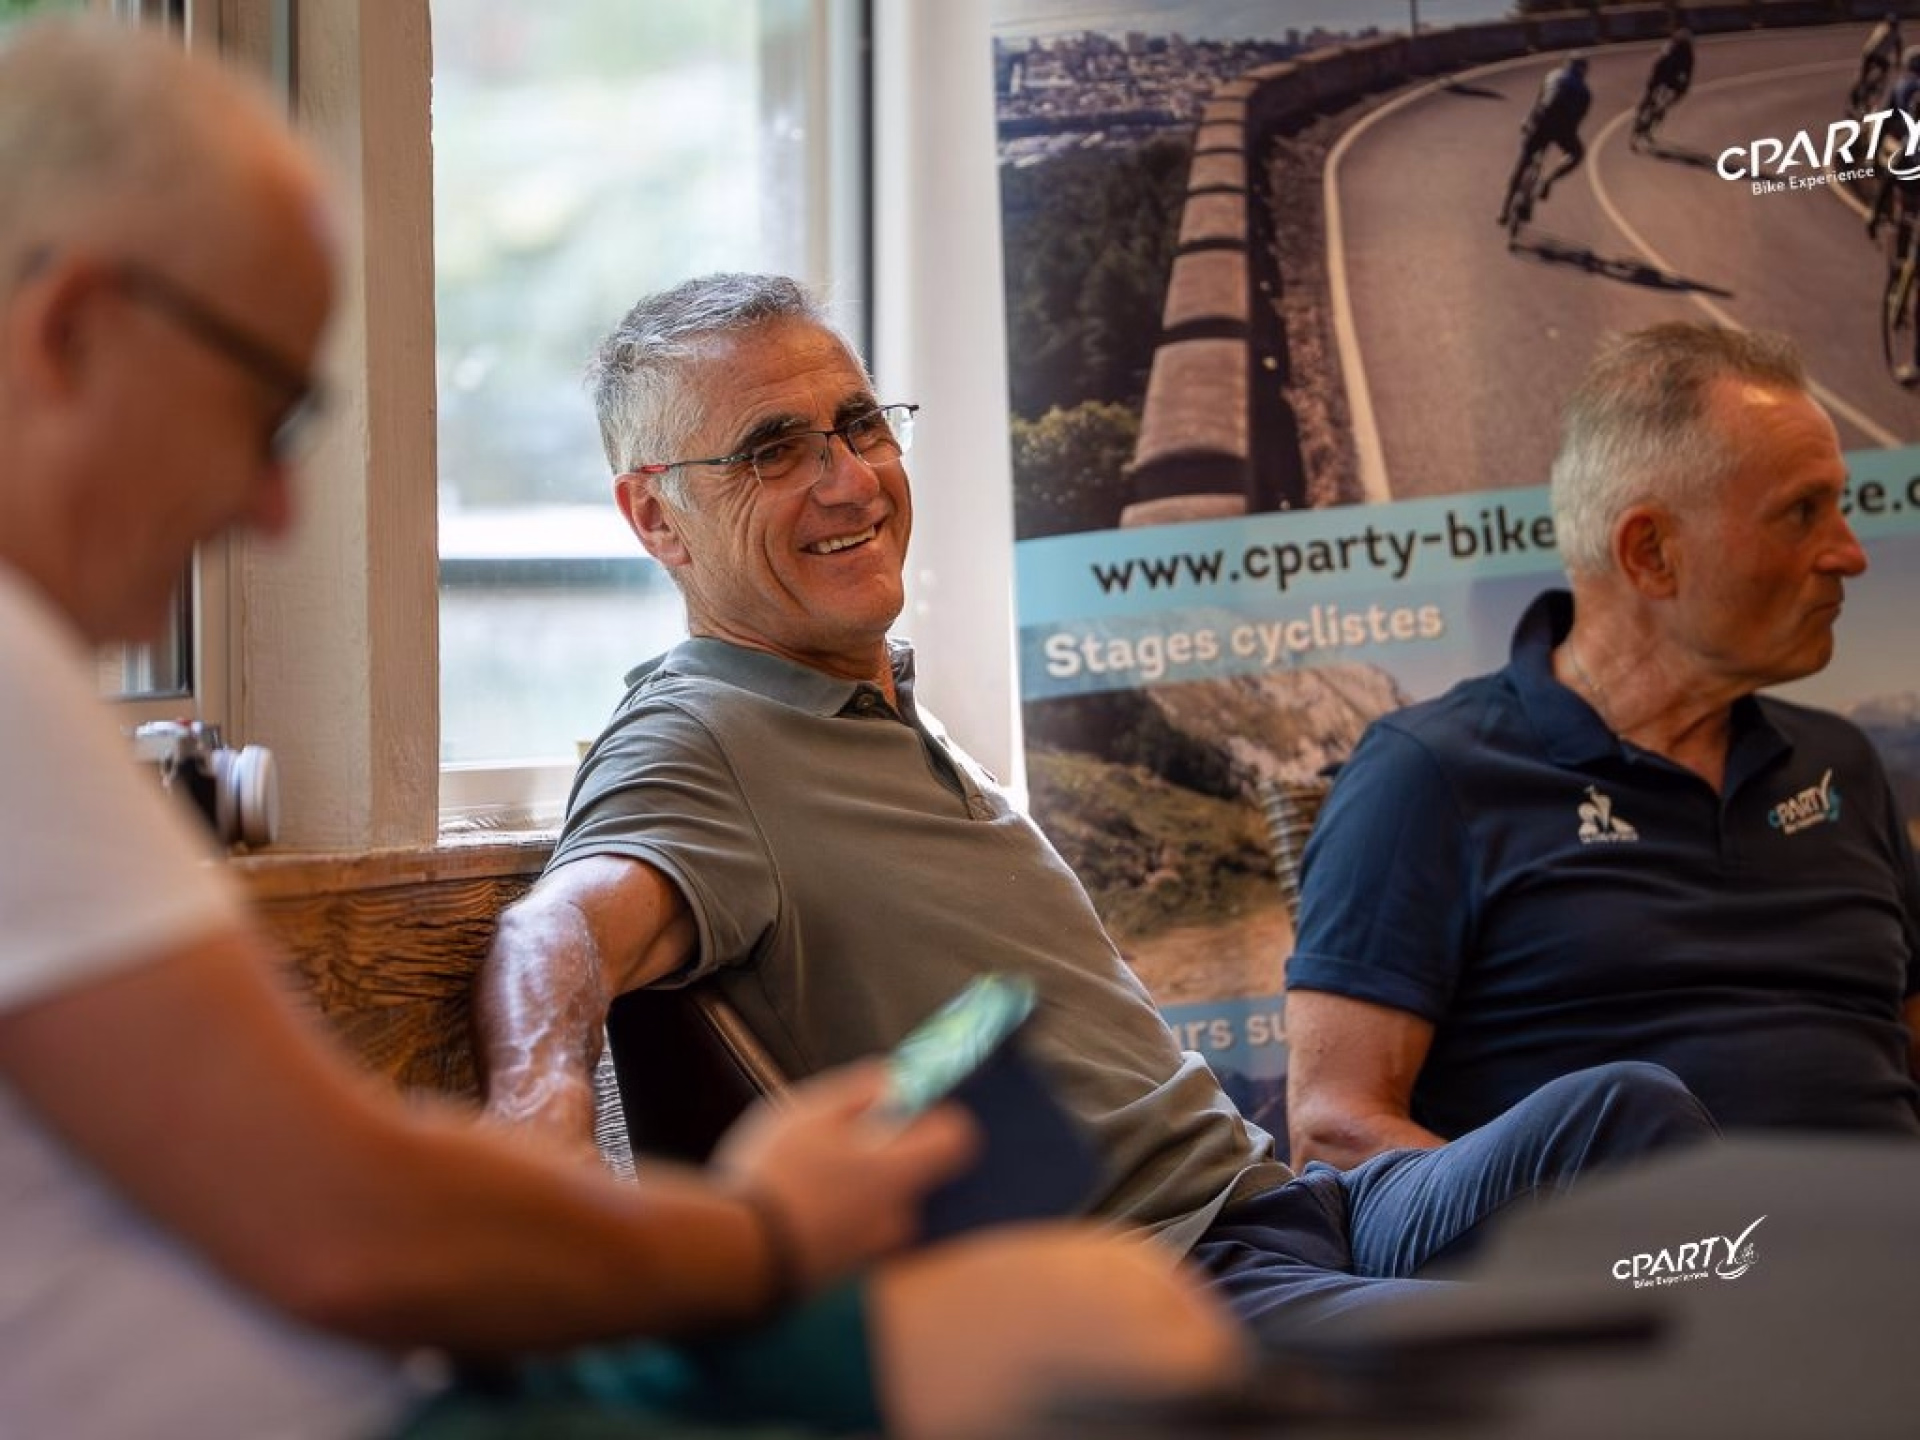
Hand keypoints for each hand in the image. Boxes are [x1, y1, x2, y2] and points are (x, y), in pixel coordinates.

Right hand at [712, 1061, 978, 1291]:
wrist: (733, 1259)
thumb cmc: (774, 1179)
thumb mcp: (809, 1114)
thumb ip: (857, 1091)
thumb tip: (889, 1080)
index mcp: (898, 1172)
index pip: (957, 1139)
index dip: (934, 1119)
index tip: (903, 1111)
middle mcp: (898, 1218)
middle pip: (912, 1178)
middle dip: (881, 1161)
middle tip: (832, 1149)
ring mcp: (873, 1256)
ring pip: (878, 1213)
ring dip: (854, 1198)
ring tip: (802, 1187)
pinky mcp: (844, 1283)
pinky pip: (852, 1244)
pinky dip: (833, 1230)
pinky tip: (792, 1220)